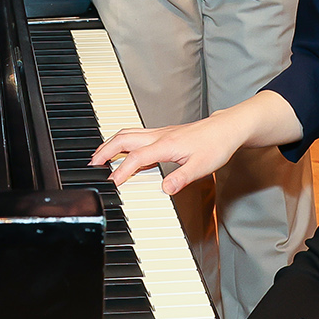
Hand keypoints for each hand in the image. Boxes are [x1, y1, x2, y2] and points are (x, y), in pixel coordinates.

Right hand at [89, 112, 246, 194]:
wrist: (226, 129)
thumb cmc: (216, 145)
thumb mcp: (202, 166)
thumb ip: (181, 178)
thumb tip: (165, 188)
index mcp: (165, 145)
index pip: (136, 158)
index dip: (121, 171)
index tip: (111, 183)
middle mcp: (159, 136)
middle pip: (123, 139)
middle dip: (104, 151)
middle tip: (91, 165)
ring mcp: (160, 133)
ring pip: (127, 134)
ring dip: (110, 144)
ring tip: (99, 156)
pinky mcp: (164, 134)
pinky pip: (136, 135)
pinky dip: (122, 142)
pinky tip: (123, 153)